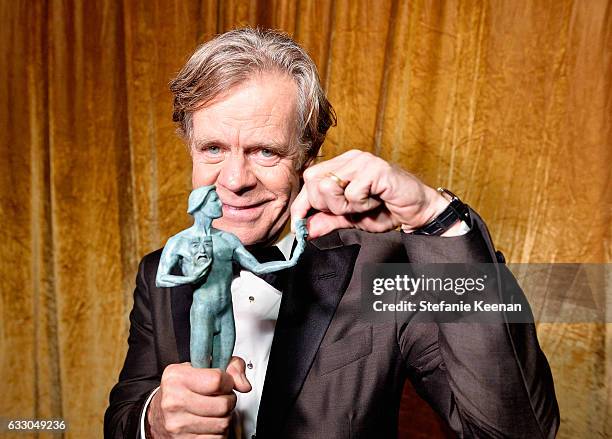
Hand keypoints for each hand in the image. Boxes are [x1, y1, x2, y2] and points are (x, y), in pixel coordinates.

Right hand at [147, 357, 250, 437]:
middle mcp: (174, 401)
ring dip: (224, 417)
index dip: (227, 381)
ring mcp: (177, 425)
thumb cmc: (183, 388)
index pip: (217, 380)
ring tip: (214, 410)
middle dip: (228, 400)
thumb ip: (230, 366)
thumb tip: (244, 384)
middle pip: (223, 404)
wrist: (159, 413)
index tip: (223, 382)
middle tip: (220, 397)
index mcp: (176, 378)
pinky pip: (216, 438)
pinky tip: (209, 422)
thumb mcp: (201, 367)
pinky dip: (218, 431)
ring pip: (222, 423)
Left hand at [290, 150, 453, 238]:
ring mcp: (362, 160)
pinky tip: (376, 200)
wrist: (418, 210)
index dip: (302, 204)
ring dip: (345, 205)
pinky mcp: (375, 168)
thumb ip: (328, 220)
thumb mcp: (351, 218)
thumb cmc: (386, 210)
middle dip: (327, 206)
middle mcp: (350, 158)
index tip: (299, 225)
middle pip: (313, 181)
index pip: (309, 179)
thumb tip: (305, 229)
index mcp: (342, 165)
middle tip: (350, 210)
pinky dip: (362, 204)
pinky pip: (352, 192)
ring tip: (364, 205)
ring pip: (328, 186)